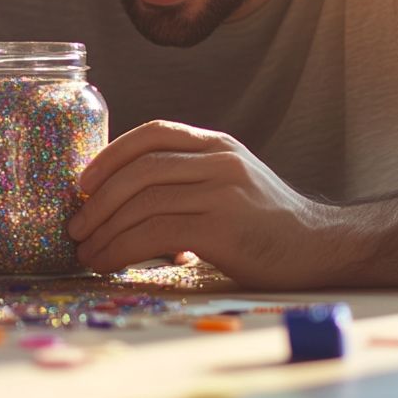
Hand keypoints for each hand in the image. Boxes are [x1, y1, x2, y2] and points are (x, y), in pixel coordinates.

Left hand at [67, 121, 341, 287]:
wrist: (322, 249)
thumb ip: (187, 180)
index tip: (83, 182)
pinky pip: (157, 233)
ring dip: (106, 230)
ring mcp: (222, 192)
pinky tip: (109, 262)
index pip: (153, 134)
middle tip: (75, 227)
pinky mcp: (223, 228)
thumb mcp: (229, 183)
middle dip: (99, 199)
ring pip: (144, 202)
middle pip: (141, 169)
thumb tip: (123, 202)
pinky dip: (123, 248)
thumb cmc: (267, 224)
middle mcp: (218, 160)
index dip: (111, 154)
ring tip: (86, 253)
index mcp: (216, 145)